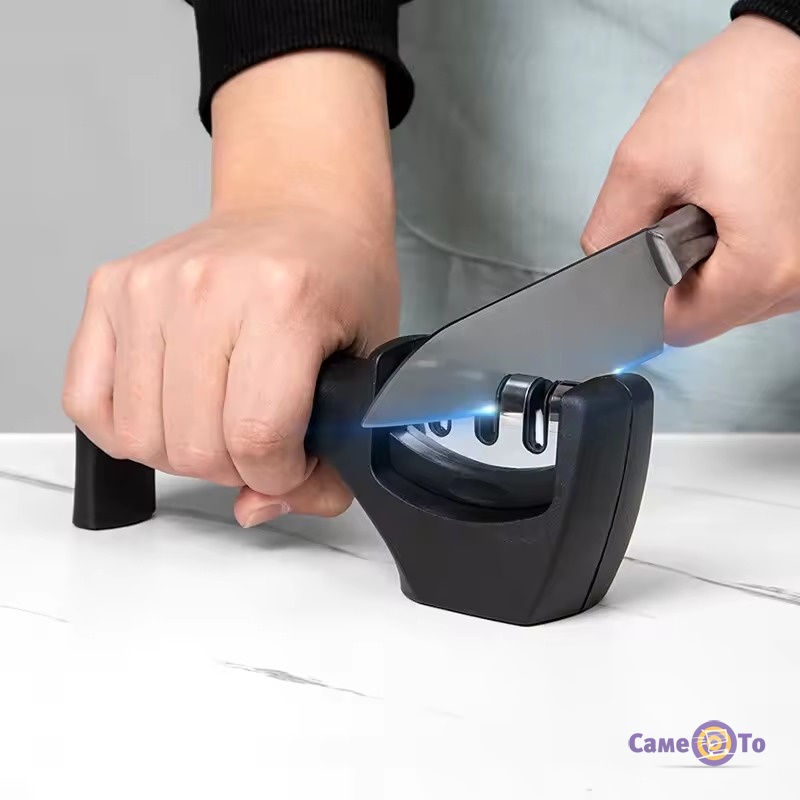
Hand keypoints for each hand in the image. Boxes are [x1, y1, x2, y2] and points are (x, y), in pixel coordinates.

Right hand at [63, 52, 397, 526]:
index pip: (258, 437)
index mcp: (285, 301)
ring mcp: (150, 287)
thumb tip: (260, 506)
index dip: (280, 476)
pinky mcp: (112, 290)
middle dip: (238, 469)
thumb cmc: (338, 276)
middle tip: (265, 440)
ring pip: (141, 437)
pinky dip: (128, 430)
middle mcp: (208, 288)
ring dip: (186, 453)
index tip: (295, 463)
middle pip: (195, 447)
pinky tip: (172, 412)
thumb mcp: (367, 361)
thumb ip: (334, 451)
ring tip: (222, 421)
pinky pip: (90, 401)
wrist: (299, 210)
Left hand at [582, 15, 799, 345]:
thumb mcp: (645, 158)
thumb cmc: (744, 86)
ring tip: (714, 199)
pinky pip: (756, 273)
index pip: (680, 328)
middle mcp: (798, 276)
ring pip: (731, 297)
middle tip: (683, 211)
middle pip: (708, 314)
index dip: (644, 303)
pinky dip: (733, 249)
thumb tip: (600, 263)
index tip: (635, 269)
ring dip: (706, 261)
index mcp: (762, 264)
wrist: (796, 48)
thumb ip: (610, 229)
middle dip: (676, 274)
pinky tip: (732, 205)